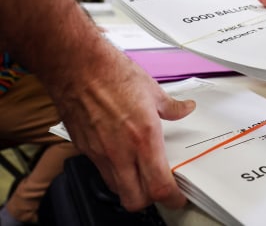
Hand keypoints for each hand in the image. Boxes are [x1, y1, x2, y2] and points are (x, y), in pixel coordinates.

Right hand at [55, 50, 195, 210]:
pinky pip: (101, 171)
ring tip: (141, 175)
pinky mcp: (85, 149)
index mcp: (144, 139)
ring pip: (117, 188)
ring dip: (131, 188)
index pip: (159, 186)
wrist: (78, 66)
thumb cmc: (112, 74)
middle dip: (150, 201)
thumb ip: (172, 107)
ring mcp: (100, 153)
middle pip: (136, 200)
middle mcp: (121, 152)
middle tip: (159, 190)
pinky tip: (121, 157)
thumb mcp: (153, 90)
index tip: (177, 197)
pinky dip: (114, 172)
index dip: (172, 198)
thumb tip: (185, 109)